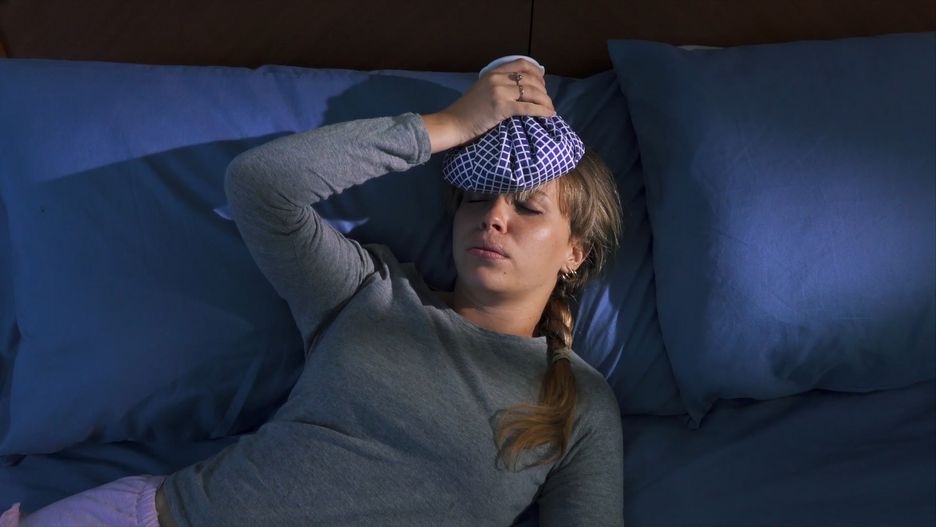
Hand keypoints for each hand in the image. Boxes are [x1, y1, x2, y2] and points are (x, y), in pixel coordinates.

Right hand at [420, 58, 555, 152]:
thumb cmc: (466, 112)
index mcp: (493, 72)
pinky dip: (541, 111)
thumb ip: (498, 86)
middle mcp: (497, 79)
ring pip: (532, 92)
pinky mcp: (501, 108)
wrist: (452, 124)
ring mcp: (499, 92)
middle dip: (544, 89)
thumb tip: (519, 91)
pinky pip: (528, 108)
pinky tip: (549, 115)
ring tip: (551, 109)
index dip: (537, 72)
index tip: (543, 82)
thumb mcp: (482, 90)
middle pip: (530, 79)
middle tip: (548, 100)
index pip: (522, 64)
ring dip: (545, 101)